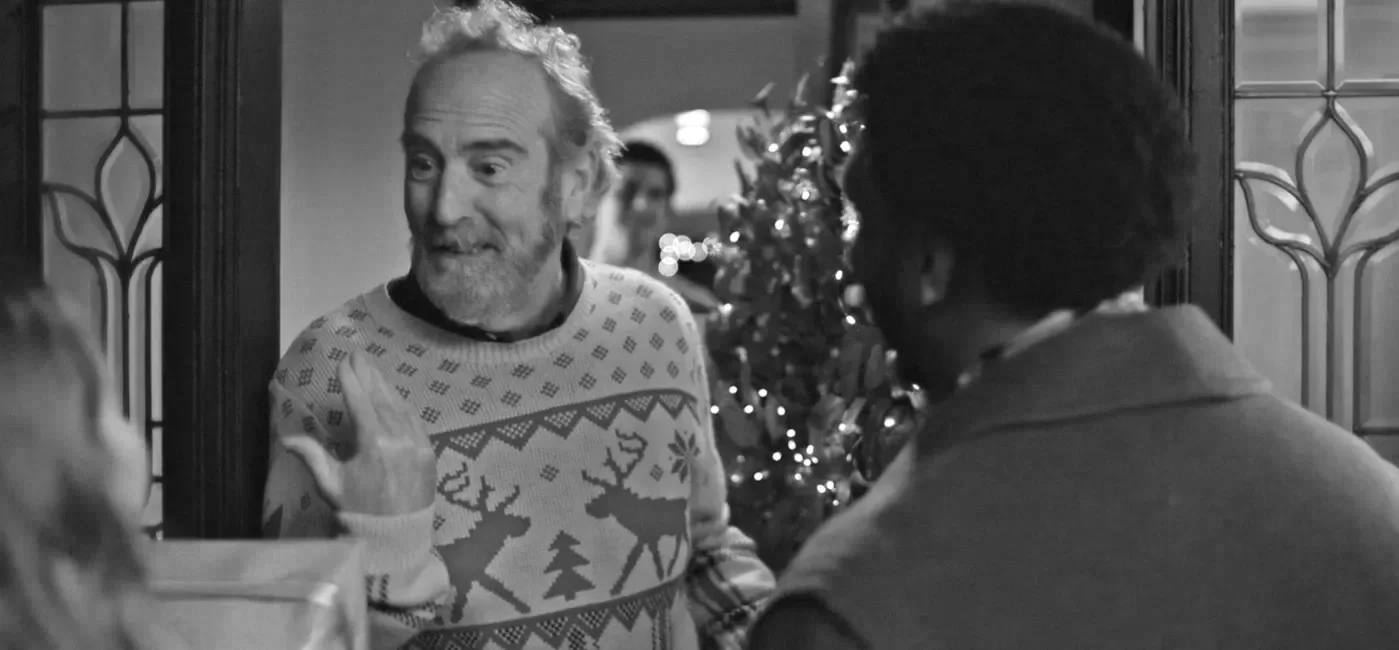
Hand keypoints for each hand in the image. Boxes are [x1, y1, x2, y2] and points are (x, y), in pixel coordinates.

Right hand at [281, 351, 436, 515]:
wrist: (395, 536)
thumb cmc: (359, 511)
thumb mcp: (331, 485)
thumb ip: (312, 456)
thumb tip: (285, 438)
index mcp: (374, 444)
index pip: (360, 403)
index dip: (351, 380)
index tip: (343, 362)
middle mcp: (399, 437)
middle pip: (381, 398)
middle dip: (369, 374)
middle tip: (358, 354)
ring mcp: (418, 443)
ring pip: (400, 406)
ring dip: (385, 386)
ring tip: (372, 368)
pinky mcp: (429, 451)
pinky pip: (415, 420)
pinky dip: (402, 405)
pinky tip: (393, 395)